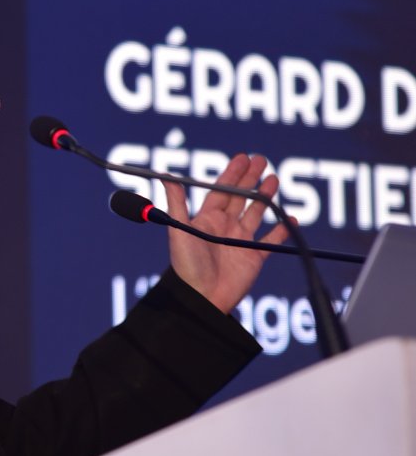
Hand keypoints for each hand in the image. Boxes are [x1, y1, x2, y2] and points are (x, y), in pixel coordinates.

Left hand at [163, 153, 288, 314]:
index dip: (232, 174)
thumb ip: (176, 202)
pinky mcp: (254, 257)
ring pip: (256, 213)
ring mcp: (240, 241)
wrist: (202, 298)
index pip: (222, 190)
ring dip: (265, 197)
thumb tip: (165, 175)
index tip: (242, 158)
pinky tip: (290, 218)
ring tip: (273, 180)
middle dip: (250, 179)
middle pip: (240, 197)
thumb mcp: (179, 229)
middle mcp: (224, 227)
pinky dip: (281, 230)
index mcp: (208, 219)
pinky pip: (271, 240)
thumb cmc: (187, 265)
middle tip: (262, 160)